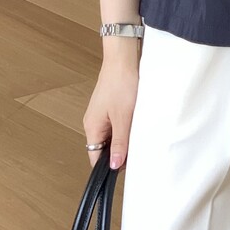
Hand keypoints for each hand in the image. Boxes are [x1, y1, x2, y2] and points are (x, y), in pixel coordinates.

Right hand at [83, 54, 139, 169]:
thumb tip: (114, 165)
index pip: (96, 158)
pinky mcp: (110, 107)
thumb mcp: (123, 118)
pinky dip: (125, 128)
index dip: (109, 166)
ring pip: (112, 136)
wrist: (123, 60)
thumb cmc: (121, 84)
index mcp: (92, 127)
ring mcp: (101, 114)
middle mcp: (93, 122)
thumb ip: (119, 143)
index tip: (125, 170)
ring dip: (124, 139)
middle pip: (104, 148)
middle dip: (120, 152)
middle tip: (136, 151)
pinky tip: (135, 125)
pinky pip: (116, 125)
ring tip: (137, 135)